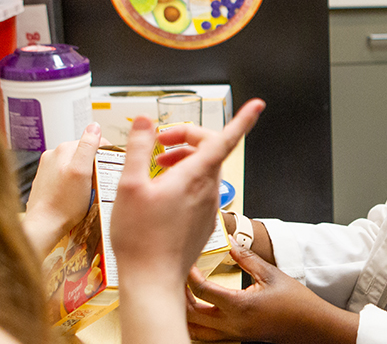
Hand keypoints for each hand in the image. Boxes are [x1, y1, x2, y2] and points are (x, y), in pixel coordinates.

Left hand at [22, 122, 103, 254]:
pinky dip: (74, 181)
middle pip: (84, 153)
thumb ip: (88, 146)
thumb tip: (95, 126)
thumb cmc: (65, 204)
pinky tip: (76, 194)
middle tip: (102, 182)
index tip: (113, 166)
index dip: (107, 153)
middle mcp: (53, 155)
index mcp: (63, 149)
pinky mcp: (45, 180)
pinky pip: (66, 175)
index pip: (93, 141)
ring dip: (85, 173)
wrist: (44, 226)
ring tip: (90, 190)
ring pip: (75, 164)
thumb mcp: (83, 173)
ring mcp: (47, 168)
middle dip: (94, 164)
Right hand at [110, 99, 265, 286]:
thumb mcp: (129, 186)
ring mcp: (208, 208)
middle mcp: (208, 190)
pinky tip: (162, 192)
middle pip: (210, 150)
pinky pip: (201, 190)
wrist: (153, 281)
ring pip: (204, 170)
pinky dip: (186, 180)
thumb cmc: (140, 238)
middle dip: (187, 137)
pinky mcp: (203, 222)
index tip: (257, 105)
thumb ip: (137, 148)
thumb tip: (143, 121)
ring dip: (184, 159)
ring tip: (157, 165)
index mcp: (194, 176)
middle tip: (159, 142)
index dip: (242, 119)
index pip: (225, 139)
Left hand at [187, 241, 358, 343]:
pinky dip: (196, 323)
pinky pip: (206, 336)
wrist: (310, 326)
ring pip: (195, 330)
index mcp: (240, 306)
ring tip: (185, 292)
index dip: (190, 275)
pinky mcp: (235, 339)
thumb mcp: (271, 274)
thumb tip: (230, 242)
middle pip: (191, 314)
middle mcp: (232, 325)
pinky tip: (197, 308)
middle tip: (180, 275)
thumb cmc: (295, 302)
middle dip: (181, 294)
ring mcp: (233, 335)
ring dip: (186, 312)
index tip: (188, 262)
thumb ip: (246, 258)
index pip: (202, 291)